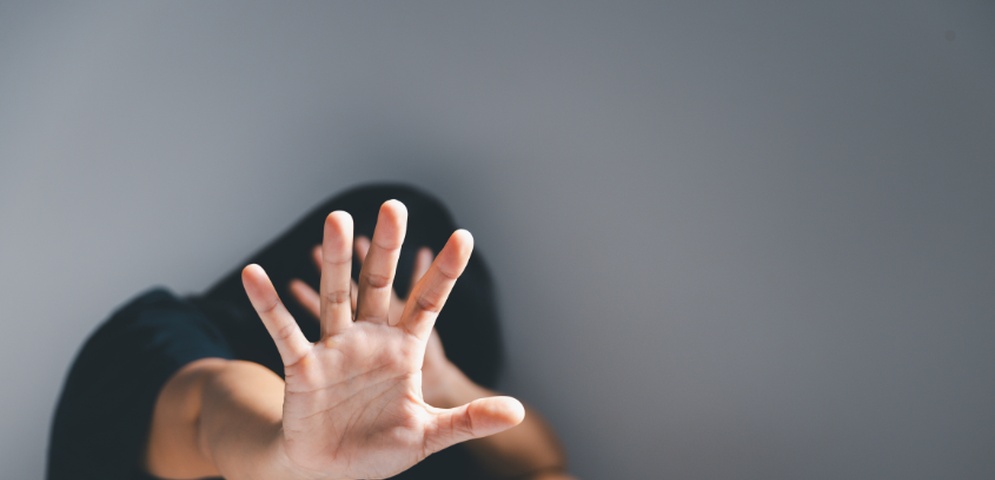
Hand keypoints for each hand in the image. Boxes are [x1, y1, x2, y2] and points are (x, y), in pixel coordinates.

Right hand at [241, 200, 523, 479]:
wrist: (331, 474)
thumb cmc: (380, 449)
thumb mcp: (430, 434)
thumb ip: (471, 420)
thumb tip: (518, 412)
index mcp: (404, 351)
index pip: (428, 302)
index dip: (445, 272)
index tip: (464, 237)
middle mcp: (370, 340)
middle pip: (380, 284)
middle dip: (387, 247)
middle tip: (394, 206)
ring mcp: (335, 349)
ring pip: (336, 296)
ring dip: (335, 260)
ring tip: (336, 218)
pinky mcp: (302, 367)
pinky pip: (284, 331)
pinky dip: (269, 304)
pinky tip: (255, 274)